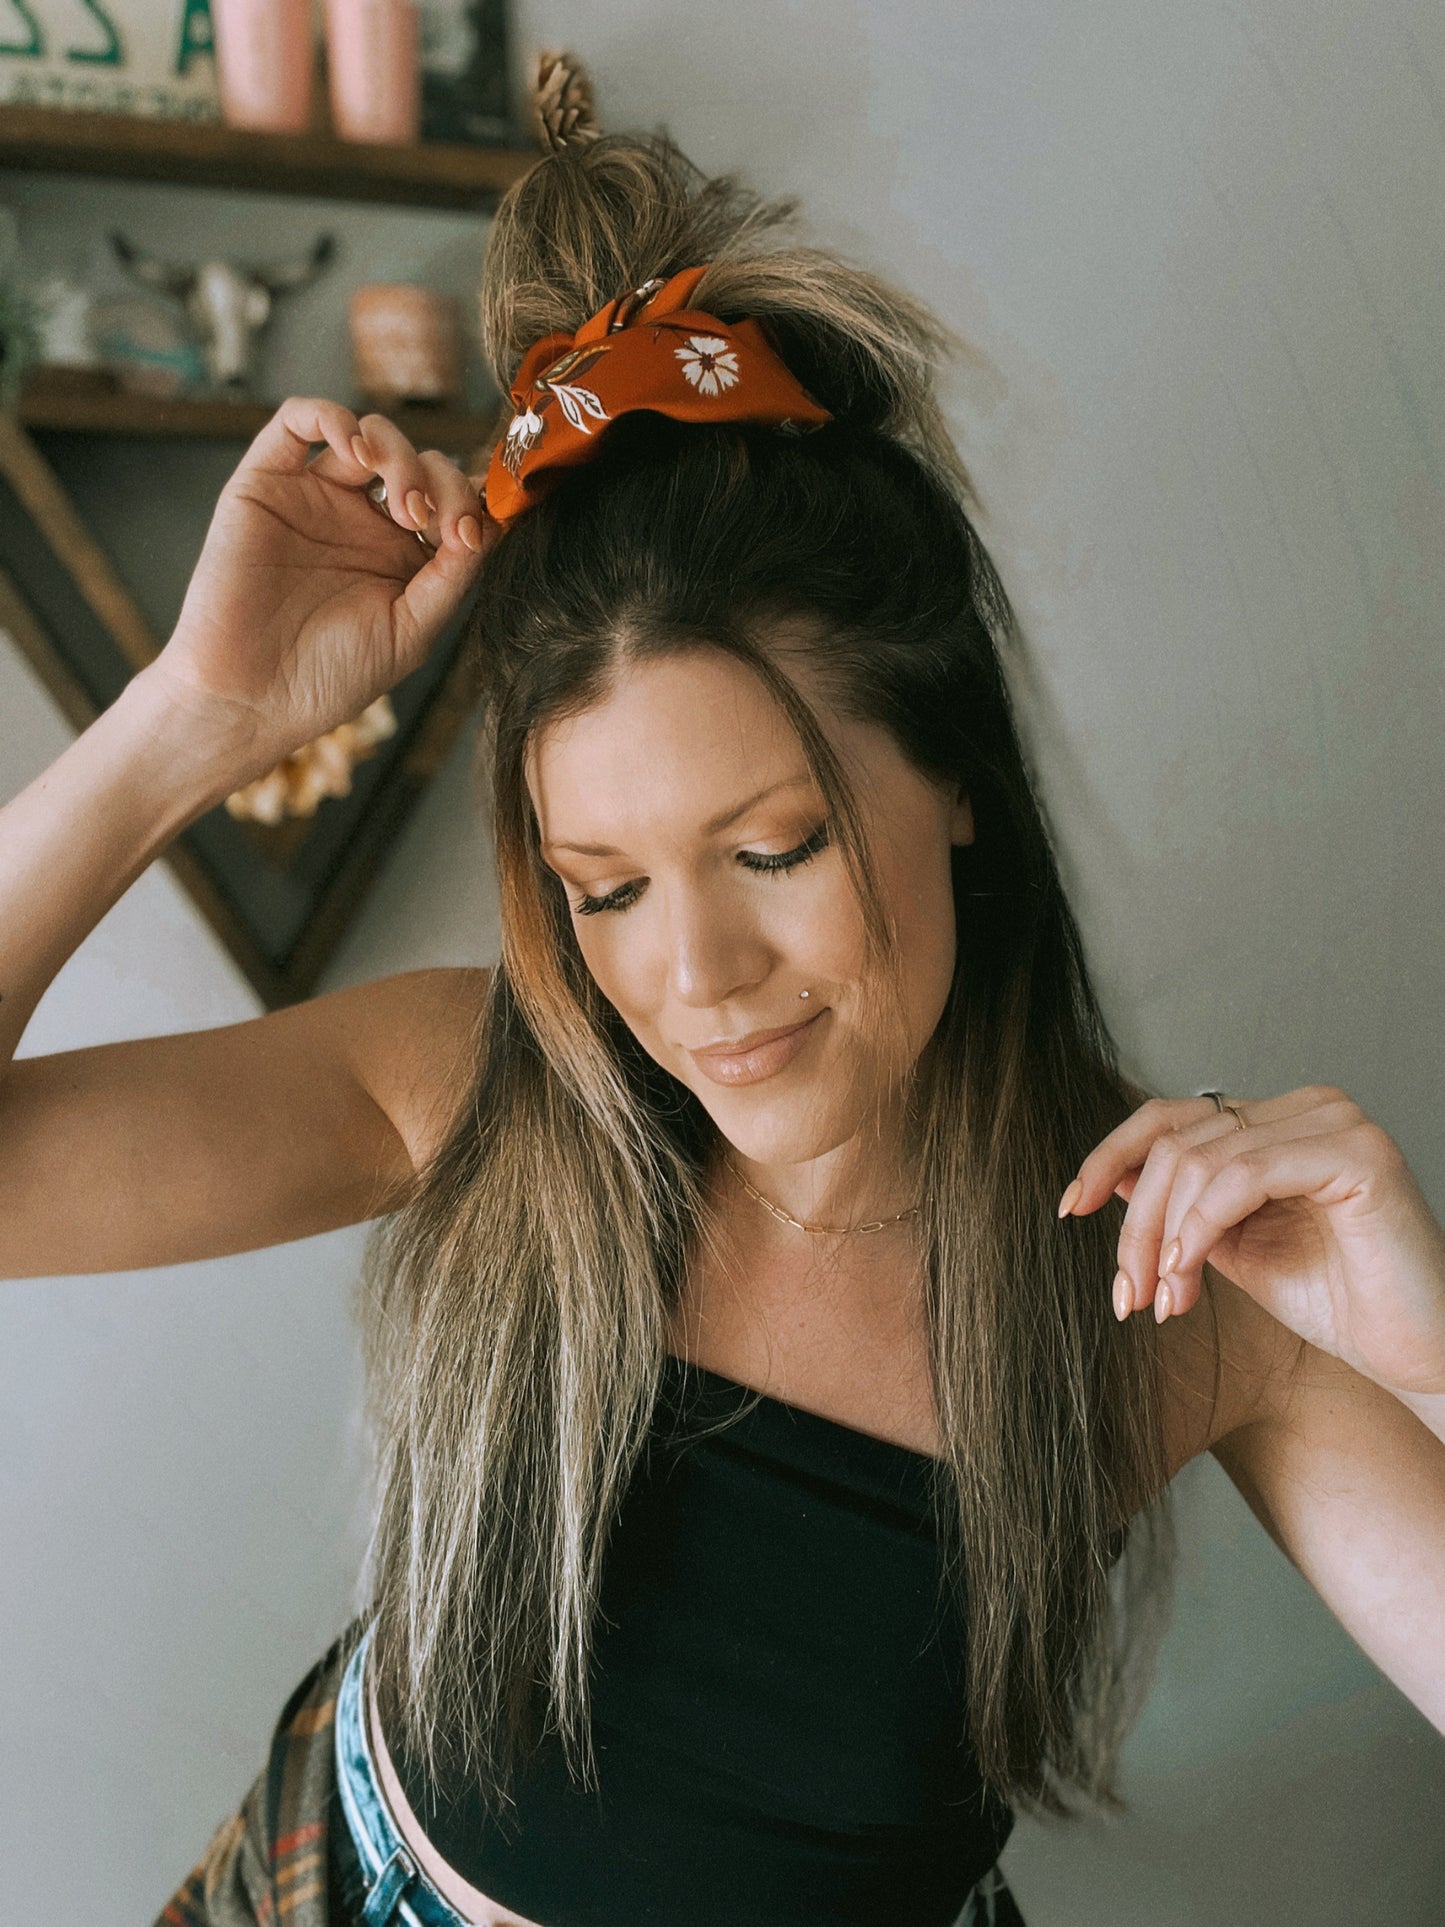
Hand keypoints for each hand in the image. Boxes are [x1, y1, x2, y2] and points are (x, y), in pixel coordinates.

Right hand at [149, 397, 498, 779]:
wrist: (251, 697)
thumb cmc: (329, 677)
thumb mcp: (413, 630)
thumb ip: (452, 575)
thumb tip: (486, 522)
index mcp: (401, 555)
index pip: (449, 500)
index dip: (467, 502)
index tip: (468, 534)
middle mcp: (361, 520)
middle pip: (416, 462)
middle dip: (435, 479)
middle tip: (424, 519)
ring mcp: (315, 497)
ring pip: (368, 434)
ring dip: (396, 451)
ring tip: (398, 500)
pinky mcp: (266, 482)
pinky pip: (299, 420)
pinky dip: (333, 417)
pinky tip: (356, 449)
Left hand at [1059, 1086, 1444, 1400]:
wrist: (1420, 1352)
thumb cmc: (1339, 1302)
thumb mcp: (1236, 1248)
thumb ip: (1184, 1209)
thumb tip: (1111, 1180)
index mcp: (1278, 1120)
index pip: (1171, 1117)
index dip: (1110, 1156)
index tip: (1071, 1208)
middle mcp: (1307, 1105)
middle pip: (1175, 1141)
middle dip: (1135, 1225)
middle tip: (1127, 1296)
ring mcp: (1335, 1121)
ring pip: (1199, 1159)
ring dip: (1163, 1239)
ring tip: (1165, 1301)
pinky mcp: (1356, 1154)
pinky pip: (1242, 1176)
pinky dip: (1200, 1228)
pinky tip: (1186, 1275)